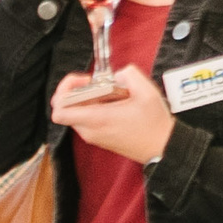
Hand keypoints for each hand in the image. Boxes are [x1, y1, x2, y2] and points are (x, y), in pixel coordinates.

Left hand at [50, 63, 176, 163]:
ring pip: (76, 112)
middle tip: (99, 85)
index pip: (59, 110)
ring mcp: (93, 135)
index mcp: (97, 119)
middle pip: (66, 107)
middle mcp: (90, 129)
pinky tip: (114, 104)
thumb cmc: (155, 125)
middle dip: (78, 91)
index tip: (84, 82)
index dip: (64, 89)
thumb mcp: (148, 92)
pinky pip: (86, 118)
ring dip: (88, 99)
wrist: (162, 148)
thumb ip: (129, 74)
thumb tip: (117, 74)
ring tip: (110, 95)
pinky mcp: (98, 137)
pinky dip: (95, 108)